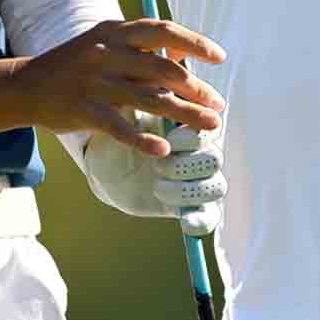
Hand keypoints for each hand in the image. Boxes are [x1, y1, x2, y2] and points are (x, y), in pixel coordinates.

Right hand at [0, 19, 225, 154]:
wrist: (27, 85)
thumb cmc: (76, 64)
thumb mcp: (105, 43)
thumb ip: (140, 49)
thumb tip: (184, 58)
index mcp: (115, 32)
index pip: (162, 32)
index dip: (194, 43)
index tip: (219, 57)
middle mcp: (106, 53)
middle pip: (162, 69)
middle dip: (196, 88)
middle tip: (218, 104)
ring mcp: (95, 82)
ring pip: (149, 99)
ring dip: (184, 114)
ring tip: (209, 125)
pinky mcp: (84, 110)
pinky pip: (120, 127)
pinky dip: (143, 139)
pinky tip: (163, 149)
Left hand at [83, 112, 227, 236]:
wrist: (104, 163)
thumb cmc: (116, 131)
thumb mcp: (124, 117)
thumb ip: (141, 109)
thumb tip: (155, 94)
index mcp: (188, 127)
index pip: (211, 129)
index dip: (195, 137)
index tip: (172, 139)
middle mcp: (197, 154)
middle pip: (214, 159)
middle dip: (187, 164)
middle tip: (159, 166)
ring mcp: (194, 182)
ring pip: (215, 186)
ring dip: (187, 189)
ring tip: (158, 186)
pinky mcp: (189, 206)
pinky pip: (208, 216)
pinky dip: (200, 221)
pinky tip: (187, 225)